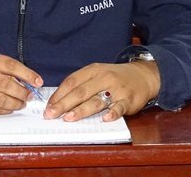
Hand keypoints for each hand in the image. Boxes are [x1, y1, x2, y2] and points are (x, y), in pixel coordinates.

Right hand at [0, 51, 43, 114]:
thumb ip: (0, 68)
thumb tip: (24, 79)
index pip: (9, 65)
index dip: (27, 74)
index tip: (38, 81)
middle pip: (6, 83)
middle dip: (22, 91)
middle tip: (30, 95)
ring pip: (0, 98)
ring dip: (15, 102)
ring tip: (22, 103)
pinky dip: (4, 110)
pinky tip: (9, 108)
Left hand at [43, 60, 159, 121]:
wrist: (142, 75)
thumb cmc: (114, 77)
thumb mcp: (97, 74)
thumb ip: (81, 84)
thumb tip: (59, 100)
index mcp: (93, 70)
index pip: (71, 81)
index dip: (58, 94)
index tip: (48, 106)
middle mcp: (103, 77)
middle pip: (80, 91)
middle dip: (63, 104)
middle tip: (51, 114)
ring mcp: (116, 88)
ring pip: (96, 100)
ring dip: (81, 110)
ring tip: (68, 118)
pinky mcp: (128, 99)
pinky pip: (119, 107)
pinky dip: (112, 113)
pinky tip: (105, 119)